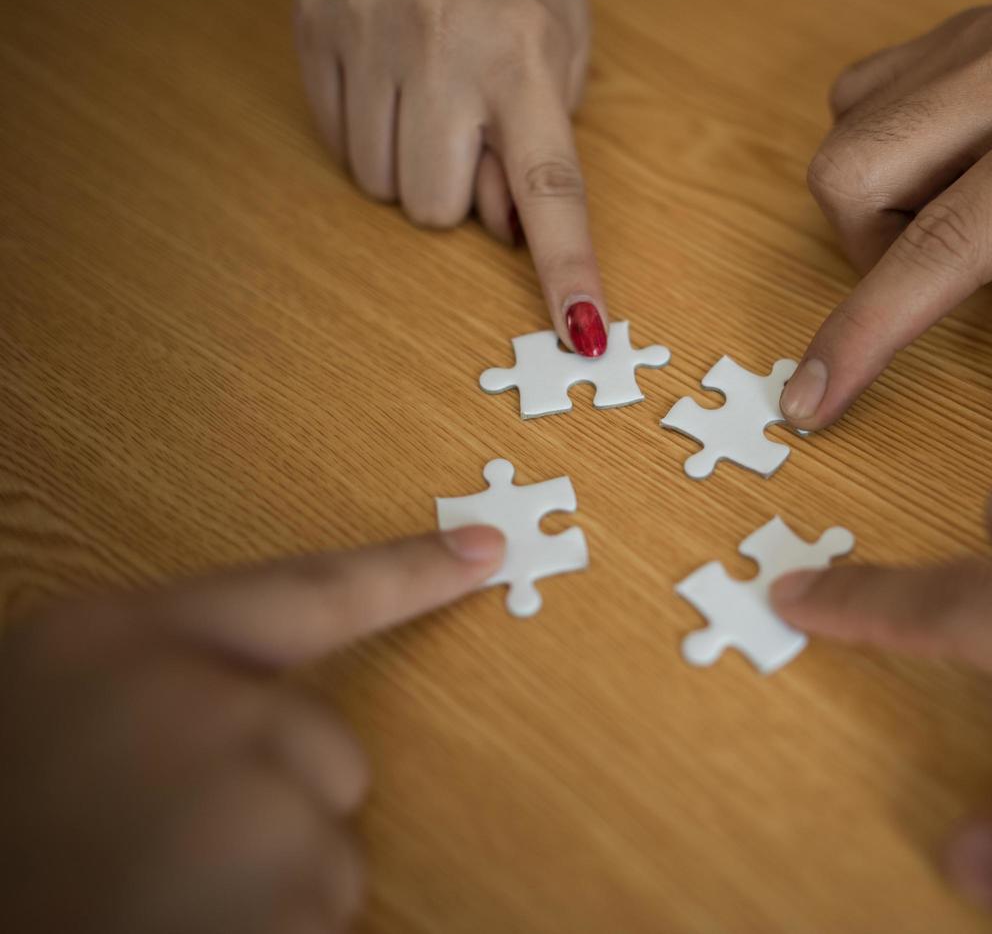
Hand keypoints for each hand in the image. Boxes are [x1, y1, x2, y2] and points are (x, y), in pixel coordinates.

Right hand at [0, 526, 504, 933]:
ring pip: (325, 841)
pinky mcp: (286, 888)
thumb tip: (263, 708)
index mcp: (114, 641)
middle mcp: (199, 699)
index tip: (490, 549)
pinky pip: (322, 910)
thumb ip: (161, 688)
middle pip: (327, 748)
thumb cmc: (8, 823)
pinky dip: (270, 933)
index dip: (405, 572)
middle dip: (275, 807)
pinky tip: (185, 933)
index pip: (298, 590)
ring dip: (265, 884)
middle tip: (163, 850)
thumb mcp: (53, 711)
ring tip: (156, 901)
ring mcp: (248, 792)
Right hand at [293, 0, 608, 355]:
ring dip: (406, 166)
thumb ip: (540, 151)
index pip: (550, 188)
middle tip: (466, 133)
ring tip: (427, 100)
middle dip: (455, 194)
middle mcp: (440, 40)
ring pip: (377, 184)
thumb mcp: (563, 58)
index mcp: (522, 54)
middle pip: (436, 208)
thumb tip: (503, 234)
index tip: (583, 330)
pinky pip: (332, 142)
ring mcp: (366, 28)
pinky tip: (389, 82)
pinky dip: (363, 132)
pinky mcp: (313, 24)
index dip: (567, 267)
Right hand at [782, 0, 991, 426]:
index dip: (868, 334)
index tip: (812, 401)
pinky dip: (879, 156)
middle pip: (852, 171)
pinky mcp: (956, 34)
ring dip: (871, 209)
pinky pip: (861, 98)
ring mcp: (977, 42)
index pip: (945, 244)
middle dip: (864, 255)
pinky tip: (945, 177)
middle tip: (940, 280)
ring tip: (952, 227)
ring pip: (844, 133)